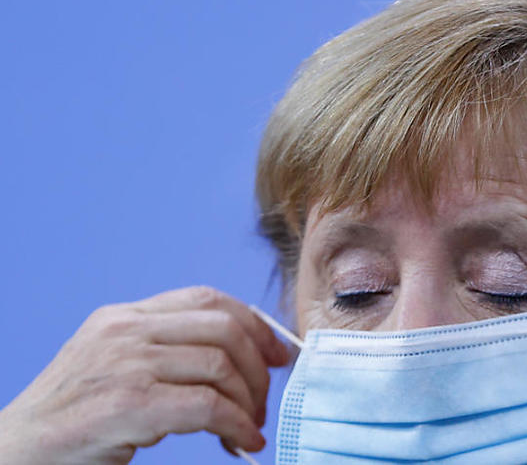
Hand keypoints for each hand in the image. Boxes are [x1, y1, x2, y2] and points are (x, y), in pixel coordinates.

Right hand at [0, 287, 289, 463]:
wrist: (16, 454)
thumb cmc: (73, 419)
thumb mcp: (116, 366)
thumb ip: (166, 352)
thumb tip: (238, 361)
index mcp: (124, 317)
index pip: (207, 299)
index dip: (254, 325)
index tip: (278, 354)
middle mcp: (125, 331)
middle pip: (224, 328)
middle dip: (259, 366)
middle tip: (264, 400)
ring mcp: (125, 365)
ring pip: (220, 366)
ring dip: (248, 401)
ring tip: (249, 426)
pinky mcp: (128, 404)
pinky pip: (207, 406)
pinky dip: (236, 425)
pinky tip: (241, 442)